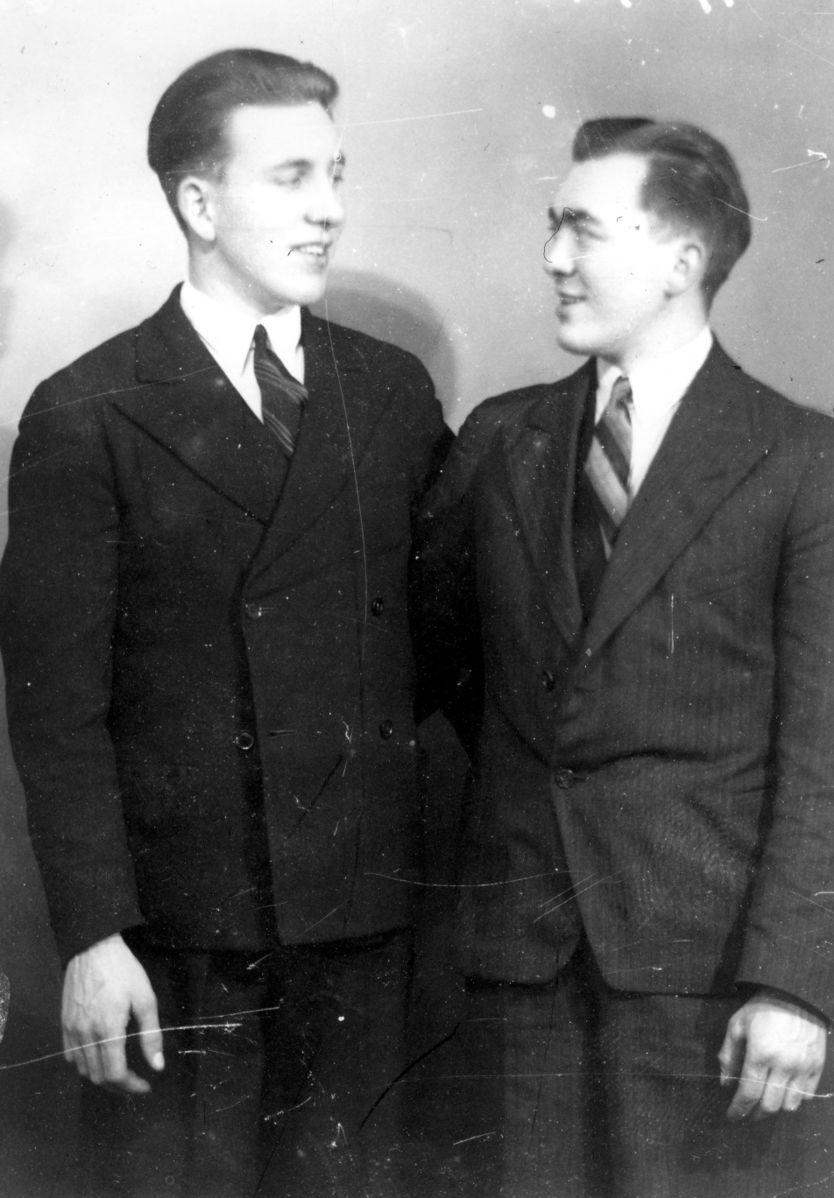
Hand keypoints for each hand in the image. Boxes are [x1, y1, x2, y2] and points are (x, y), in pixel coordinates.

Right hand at [62, 933, 163, 1093]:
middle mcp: (86, 1035)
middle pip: (98, 1077)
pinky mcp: (64, 1023)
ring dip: (102, 1077)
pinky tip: (98, 1058)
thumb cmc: (123, 970)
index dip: (131, 1086)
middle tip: (135, 1082)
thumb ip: (151, 1035)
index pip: (115, 1074)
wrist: (92, 948)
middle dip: (119, 1086)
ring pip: (83, 1069)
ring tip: (120, 1072)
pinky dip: (85, 1064)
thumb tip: (157, 1066)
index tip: (145, 1086)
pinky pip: (70, 1055)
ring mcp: (71, 1030)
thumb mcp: (145, 998)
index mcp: (108, 1030)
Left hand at [718, 989, 826, 1119]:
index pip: (748, 1093)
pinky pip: (807, 1096)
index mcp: (760, 1054)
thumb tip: (724, 1083)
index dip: (739, 1109)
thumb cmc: (761, 1008)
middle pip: (769, 1105)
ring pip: (790, 1105)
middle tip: (747, 1114)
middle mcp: (783, 1065)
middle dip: (755, 1114)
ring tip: (765, 1103)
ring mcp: (803, 1067)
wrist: (794, 994)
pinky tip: (784, 1093)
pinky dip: (795, 1100)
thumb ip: (729, 1055)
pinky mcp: (817, 1067)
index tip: (732, 1117)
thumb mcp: (737, 1025)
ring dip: (775, 1109)